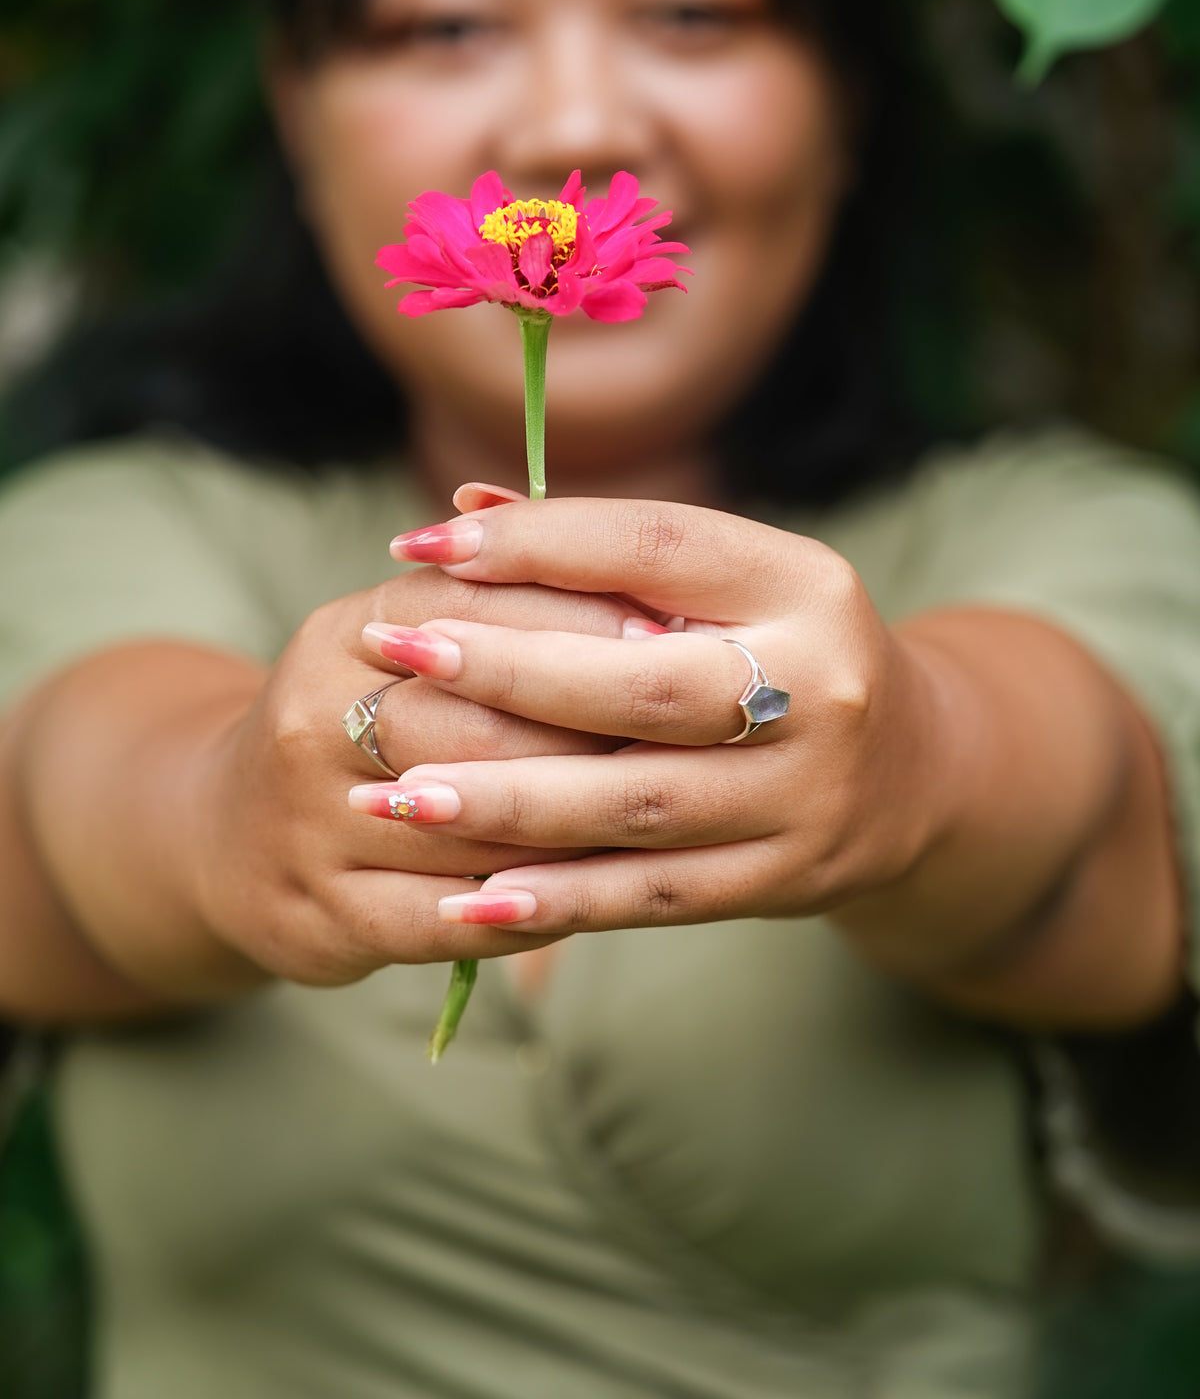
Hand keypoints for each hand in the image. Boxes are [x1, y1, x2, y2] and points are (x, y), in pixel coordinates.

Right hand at [191, 560, 639, 986]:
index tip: (679, 640)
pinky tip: (584, 901)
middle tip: (693, 738)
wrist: (226, 832)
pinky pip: (438, 919)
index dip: (582, 623)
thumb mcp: (403, 645)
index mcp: (345, 632)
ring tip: (665, 820)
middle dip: (592, 730)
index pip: (474, 608)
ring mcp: (307, 822)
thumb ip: (504, 607)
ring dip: (571, 827)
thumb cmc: (361, 722)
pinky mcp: (317, 914)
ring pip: (466, 827)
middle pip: (475, 721)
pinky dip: (516, 911)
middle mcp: (312, 718)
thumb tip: (653, 588)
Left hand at [351, 496, 944, 940]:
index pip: (656, 545)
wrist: (915, 770)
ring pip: (637, 803)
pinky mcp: (784, 878)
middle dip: (505, 670)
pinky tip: (469, 895)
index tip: (423, 545)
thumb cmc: (781, 652)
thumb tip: (461, 509)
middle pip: (642, 684)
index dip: (535, 542)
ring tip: (395, 795)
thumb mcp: (728, 585)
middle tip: (393, 654)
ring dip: (507, 802)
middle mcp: (819, 686)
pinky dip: (559, 898)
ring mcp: (806, 793)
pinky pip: (654, 893)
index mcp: (803, 583)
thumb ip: (603, 552)